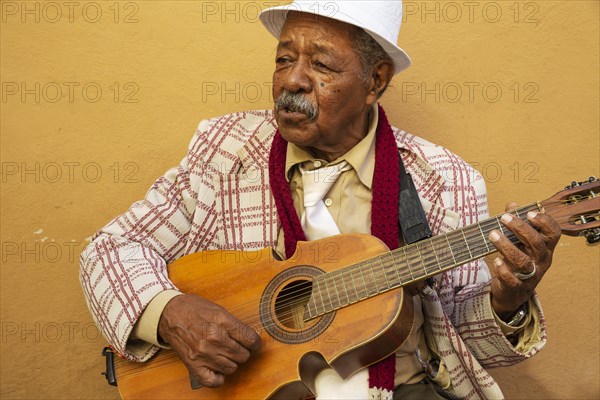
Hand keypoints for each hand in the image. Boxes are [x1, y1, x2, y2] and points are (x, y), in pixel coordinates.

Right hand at [158, 294, 260, 387]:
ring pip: (231, 368)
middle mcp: (214, 338)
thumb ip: (234, 324)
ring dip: (232, 363)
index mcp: (222, 321)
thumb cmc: (193, 309)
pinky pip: (213, 380)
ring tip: (226, 355)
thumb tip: (250, 337)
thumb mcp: (218, 309)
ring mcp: (203, 353)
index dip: (255, 342)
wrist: (169, 314)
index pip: (250, 339)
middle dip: (243, 352)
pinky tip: (218, 369)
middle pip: (243, 355)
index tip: (254, 343)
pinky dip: (218, 378)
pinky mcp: (193, 364)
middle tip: (238, 347)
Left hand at [489, 202, 560, 319]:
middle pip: (536, 243)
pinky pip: (512, 279)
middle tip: (504, 218)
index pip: (553, 233)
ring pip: (522, 260)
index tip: (530, 213)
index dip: (545, 222)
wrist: (513, 292)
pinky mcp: (517, 287)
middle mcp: (540, 261)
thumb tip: (512, 205)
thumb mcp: (518, 242)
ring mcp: (530, 275)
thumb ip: (515, 224)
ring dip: (506, 246)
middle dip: (520, 228)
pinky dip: (503, 270)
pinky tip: (496, 261)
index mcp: (545, 248)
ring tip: (493, 235)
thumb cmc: (516, 261)